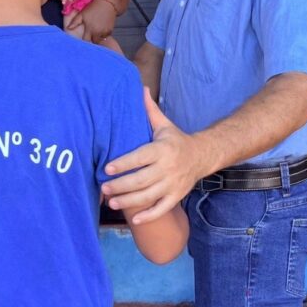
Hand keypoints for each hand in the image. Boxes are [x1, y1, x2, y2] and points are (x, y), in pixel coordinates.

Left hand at [65, 0, 116, 42]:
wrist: (107, 3)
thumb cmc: (92, 8)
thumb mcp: (82, 14)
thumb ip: (75, 22)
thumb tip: (68, 28)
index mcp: (90, 29)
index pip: (86, 40)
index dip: (84, 39)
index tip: (84, 37)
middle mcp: (98, 32)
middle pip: (94, 41)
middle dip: (92, 39)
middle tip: (91, 34)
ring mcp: (105, 31)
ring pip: (101, 39)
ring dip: (98, 37)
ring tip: (96, 30)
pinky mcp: (111, 30)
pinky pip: (106, 35)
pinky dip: (104, 34)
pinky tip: (102, 28)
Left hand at [102, 88, 201, 223]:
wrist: (202, 155)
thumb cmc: (176, 140)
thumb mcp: (164, 125)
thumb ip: (149, 110)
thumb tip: (140, 88)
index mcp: (162, 149)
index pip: (140, 157)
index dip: (123, 164)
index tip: (106, 168)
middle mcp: (167, 168)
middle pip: (141, 180)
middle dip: (120, 186)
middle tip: (103, 188)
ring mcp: (173, 184)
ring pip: (149, 196)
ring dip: (129, 201)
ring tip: (112, 202)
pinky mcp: (176, 196)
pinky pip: (162, 208)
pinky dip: (149, 215)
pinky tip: (135, 219)